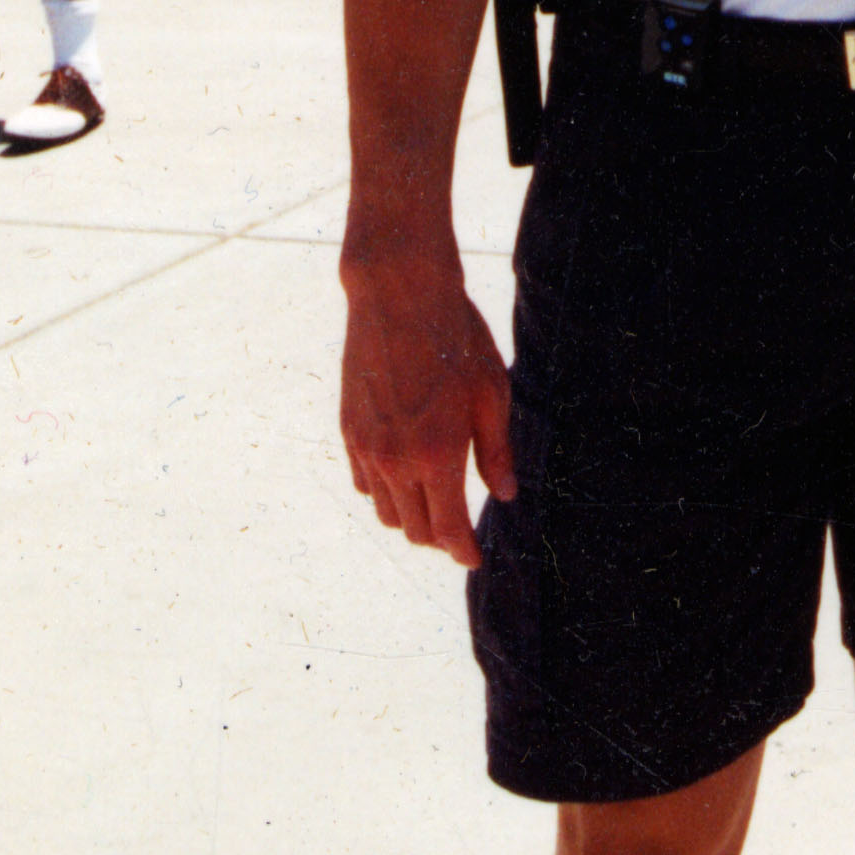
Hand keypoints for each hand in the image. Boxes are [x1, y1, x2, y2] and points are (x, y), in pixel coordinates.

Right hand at [340, 250, 516, 567]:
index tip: (475, 557)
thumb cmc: (457, 340)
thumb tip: (506, 494)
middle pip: (414, 529)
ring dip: (410, 517)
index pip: (447, 529)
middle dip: (440, 537)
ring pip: (386, 512)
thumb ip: (496, 451)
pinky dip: (386, 491)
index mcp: (437, 455)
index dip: (463, 550)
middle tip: (460, 529)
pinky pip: (365, 483)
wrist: (399, 297)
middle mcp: (396, 462)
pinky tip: (405, 474)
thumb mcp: (492, 394)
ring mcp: (367, 449)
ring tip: (435, 502)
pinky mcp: (349, 432)